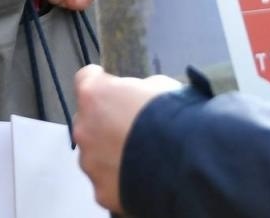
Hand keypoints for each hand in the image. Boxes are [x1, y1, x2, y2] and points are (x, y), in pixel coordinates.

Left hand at [74, 66, 183, 213]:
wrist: (184, 161)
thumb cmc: (173, 116)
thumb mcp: (159, 85)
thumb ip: (138, 90)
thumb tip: (138, 98)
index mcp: (95, 95)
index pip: (86, 78)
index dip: (102, 82)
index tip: (112, 86)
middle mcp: (84, 129)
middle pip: (88, 120)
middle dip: (105, 122)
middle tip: (132, 125)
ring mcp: (90, 162)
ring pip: (95, 154)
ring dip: (111, 152)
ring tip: (142, 155)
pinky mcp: (100, 190)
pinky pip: (107, 180)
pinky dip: (120, 178)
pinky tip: (142, 175)